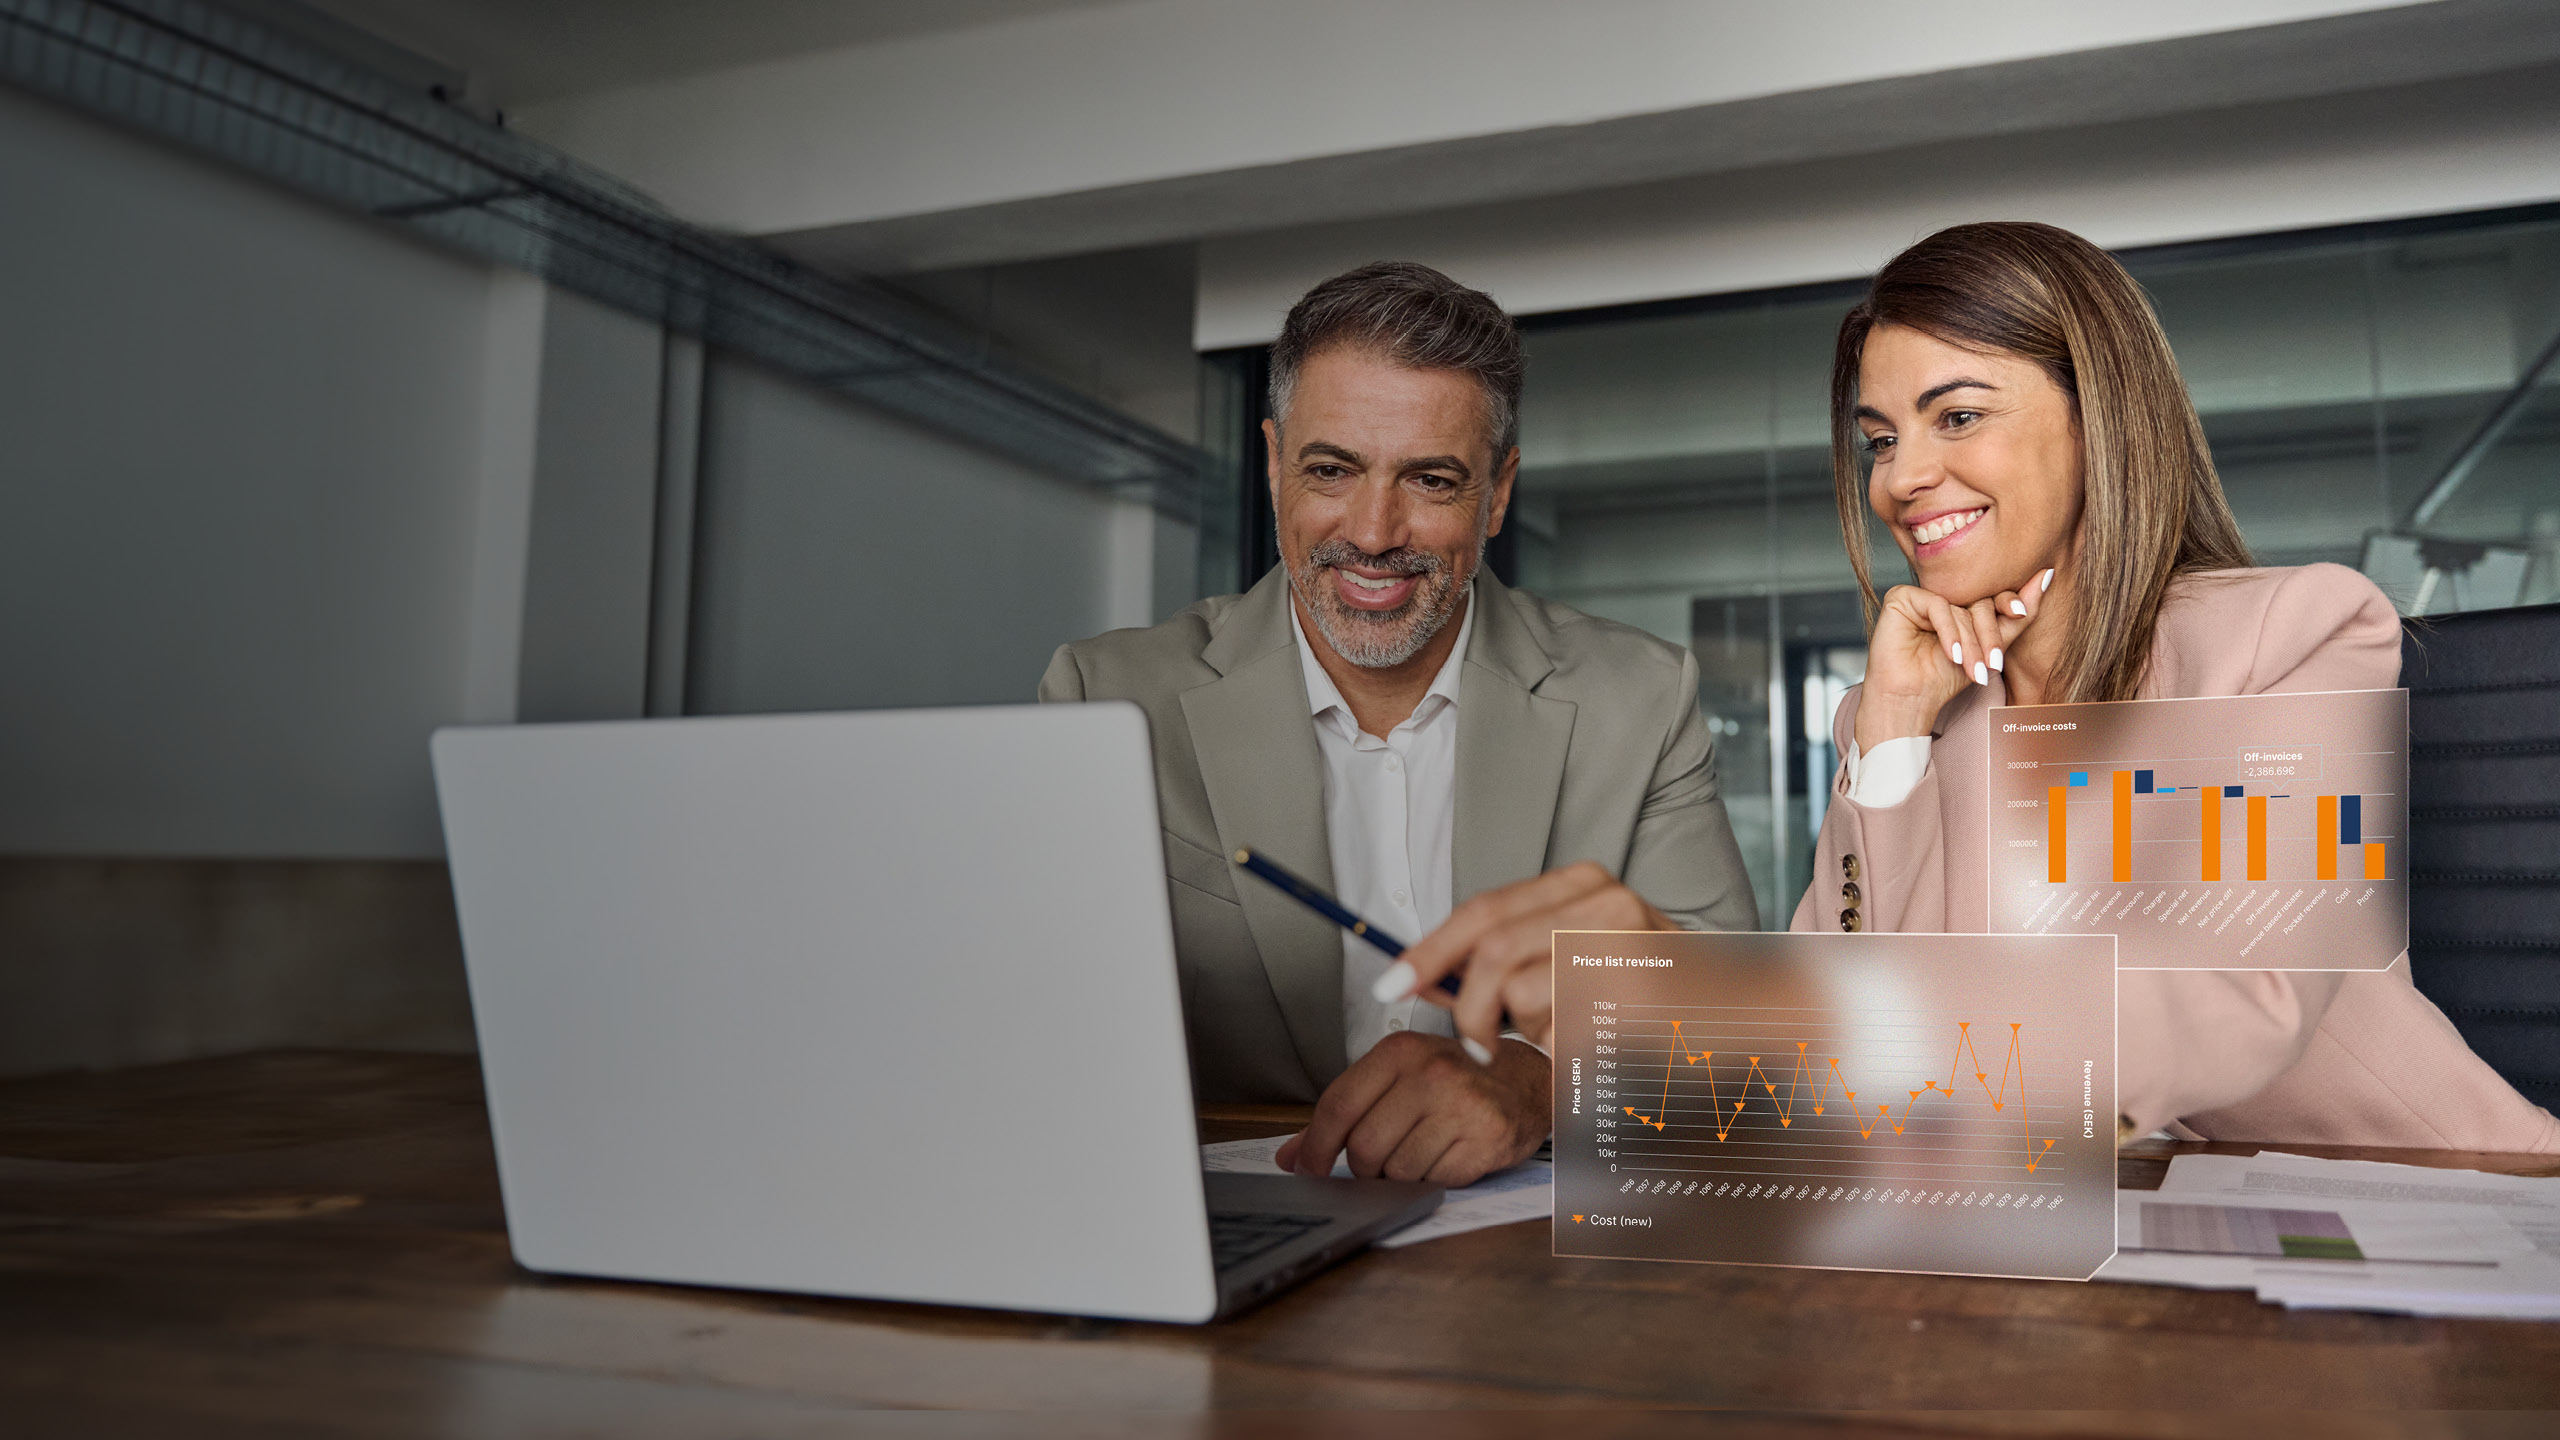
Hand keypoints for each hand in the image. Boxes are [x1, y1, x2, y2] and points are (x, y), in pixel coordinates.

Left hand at [1273, 1032, 1547, 1186]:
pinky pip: (1434, 1181)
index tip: (1306, 1167)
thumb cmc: (1457, 1077)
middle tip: (1377, 1160)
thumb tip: (1292, 1155)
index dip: (1315, 1146)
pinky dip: (1432, 1178)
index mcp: (1401, 1051)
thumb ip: (1346, 1111)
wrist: (1527, 1080)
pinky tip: (1445, 1156)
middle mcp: (1431, 1075)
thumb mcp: (1399, 1076)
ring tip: (1420, 1150)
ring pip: (1396, 1171)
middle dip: (1362, 1166)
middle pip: (1364, 1147)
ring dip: (1399, 1175)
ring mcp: (1462, 1108)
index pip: (1338, 1105)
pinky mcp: (1487, 1140)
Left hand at [1381, 861, 1671, 1056]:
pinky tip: (1596, 1042)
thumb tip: (1428, 978)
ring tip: (1563, 1034)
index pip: (1482, 910)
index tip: (1391, 982)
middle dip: (1465, 1005)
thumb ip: (1511, 957)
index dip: (1429, 950)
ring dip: (1523, 1031)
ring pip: (1518, 994)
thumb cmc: (1652, 990)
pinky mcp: (1633, 995)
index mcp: (1583, 882)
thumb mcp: (1579, 953)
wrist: (1745, 1010)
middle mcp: (1602, 901)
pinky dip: (1560, 1049)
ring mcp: (1621, 944)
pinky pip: (1558, 1032)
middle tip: (1472, 1043)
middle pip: (1489, 950)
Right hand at [1854, 566, 2054, 750]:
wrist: (1909, 700)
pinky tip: (1951, 655)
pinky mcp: (1901, 597)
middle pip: (1978, 602)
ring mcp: (1921, 596)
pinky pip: (1937, 605)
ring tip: (1970, 669)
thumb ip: (2019, 615)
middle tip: (1992, 663)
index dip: (2008, 603)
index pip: (1991, 595)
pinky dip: (1948, 632)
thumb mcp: (1992, 648)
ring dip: (1969, 642)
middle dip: (1988, 635)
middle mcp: (1942, 596)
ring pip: (1959, 607)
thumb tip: (2047, 575)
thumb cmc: (1944, 678)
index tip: (2020, 612)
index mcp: (1961, 604)